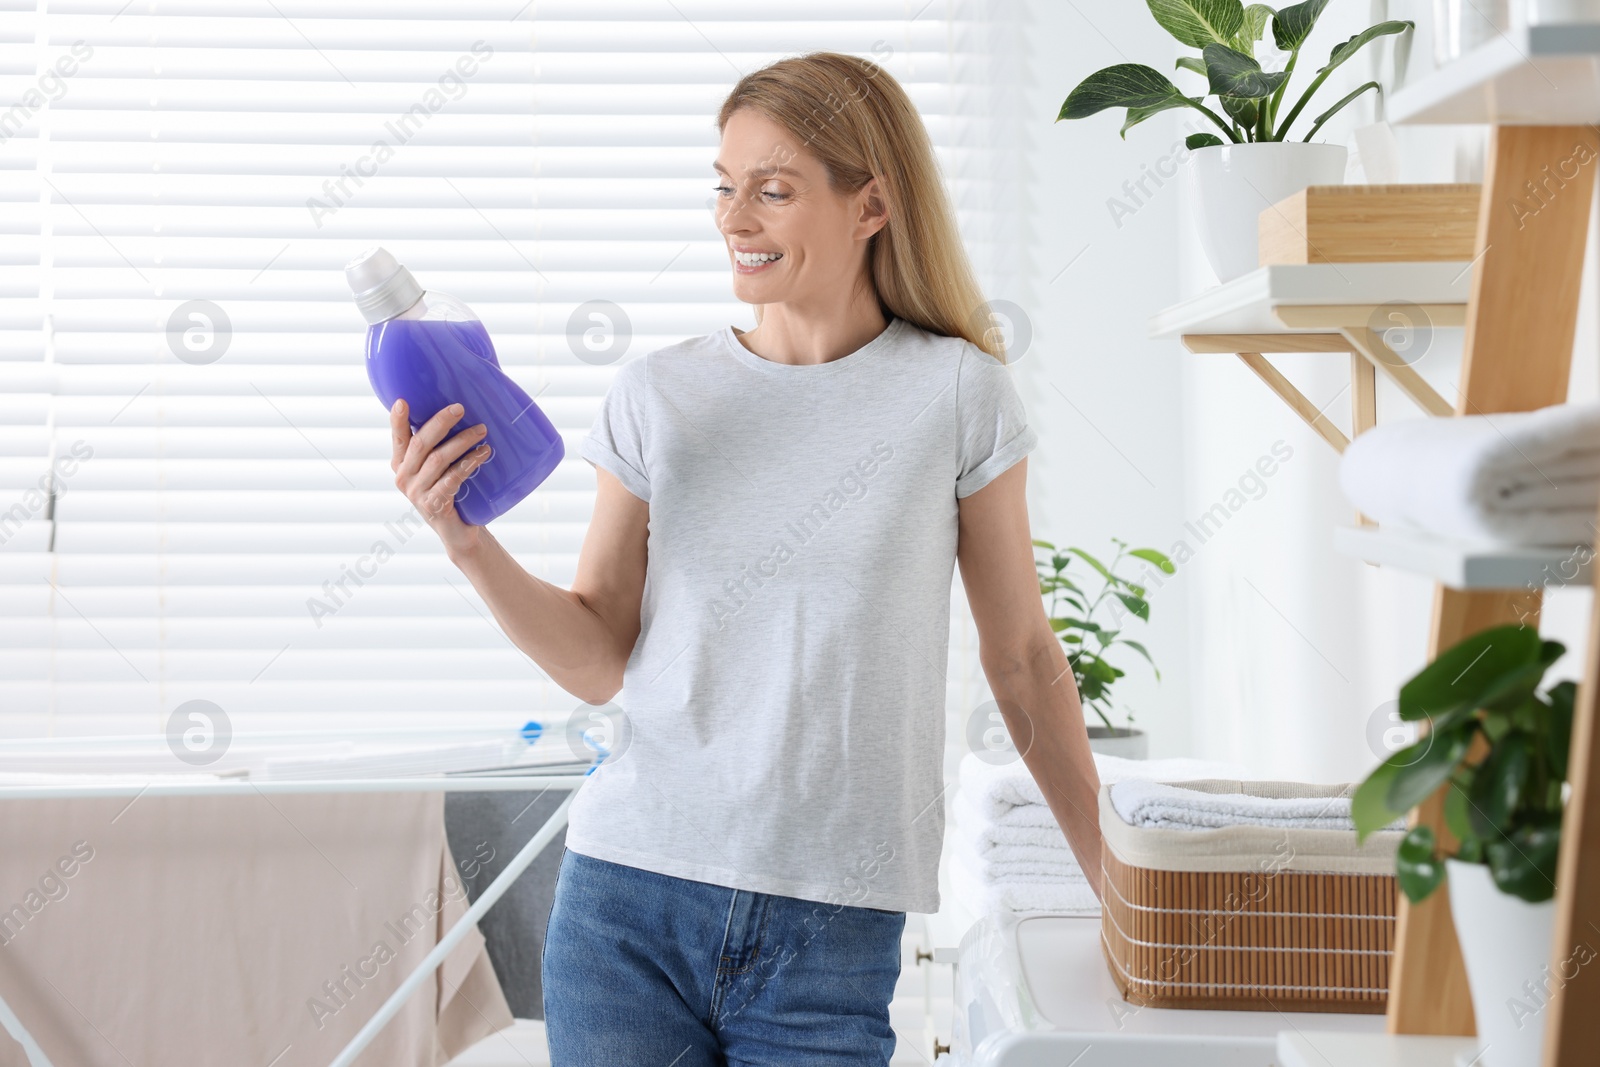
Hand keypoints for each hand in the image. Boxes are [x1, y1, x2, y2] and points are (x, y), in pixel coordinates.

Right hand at [390, 398, 490, 556]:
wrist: (458, 531)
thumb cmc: (450, 491)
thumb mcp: (438, 468)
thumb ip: (436, 446)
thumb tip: (456, 412)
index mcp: (400, 464)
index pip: (398, 438)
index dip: (397, 420)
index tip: (402, 401)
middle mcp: (403, 477)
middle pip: (420, 444)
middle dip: (440, 423)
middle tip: (460, 408)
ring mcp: (417, 493)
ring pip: (438, 459)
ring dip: (462, 441)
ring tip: (481, 430)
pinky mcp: (433, 505)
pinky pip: (453, 478)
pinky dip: (469, 463)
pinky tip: (483, 454)